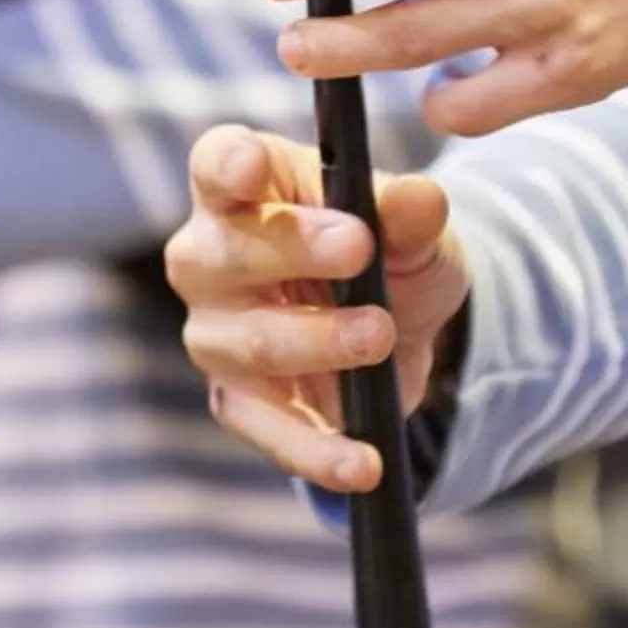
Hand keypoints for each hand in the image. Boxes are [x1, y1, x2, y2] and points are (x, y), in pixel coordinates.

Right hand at [165, 125, 469, 493]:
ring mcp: (216, 331)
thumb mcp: (416, 228)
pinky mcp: (237, 399)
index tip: (254, 169)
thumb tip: (416, 199)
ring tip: (379, 336)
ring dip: (318, 341)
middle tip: (358, 249)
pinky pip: (267, 427)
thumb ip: (412, 214)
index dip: (228, 166)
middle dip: (292, 251)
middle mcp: (210, 255)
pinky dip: (318, 449)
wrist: (404, 330)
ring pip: (248, 341)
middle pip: (225, 253)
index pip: (216, 164)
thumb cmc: (389, 252)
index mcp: (245, 186)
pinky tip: (363, 462)